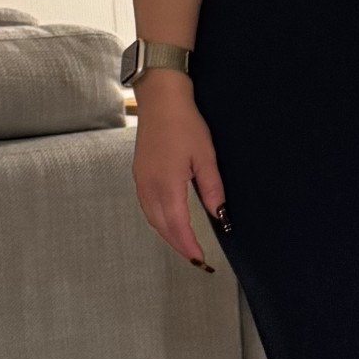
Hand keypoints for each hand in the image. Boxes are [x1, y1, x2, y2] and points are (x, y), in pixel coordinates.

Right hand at [132, 86, 227, 267]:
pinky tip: (168, 221)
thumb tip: (219, 214)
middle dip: (178, 245)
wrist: (160, 99)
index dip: (189, 245)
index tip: (200, 260)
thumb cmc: (184, 123)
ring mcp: (141, 181)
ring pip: (152, 218)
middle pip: (162, 227)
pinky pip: (147, 206)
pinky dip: (158, 220)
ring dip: (167, 234)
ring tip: (184, 244)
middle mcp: (149, 187)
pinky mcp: (138, 174)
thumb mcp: (205, 156)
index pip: (178, 226)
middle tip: (195, 258)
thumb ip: (211, 188)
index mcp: (167, 184)